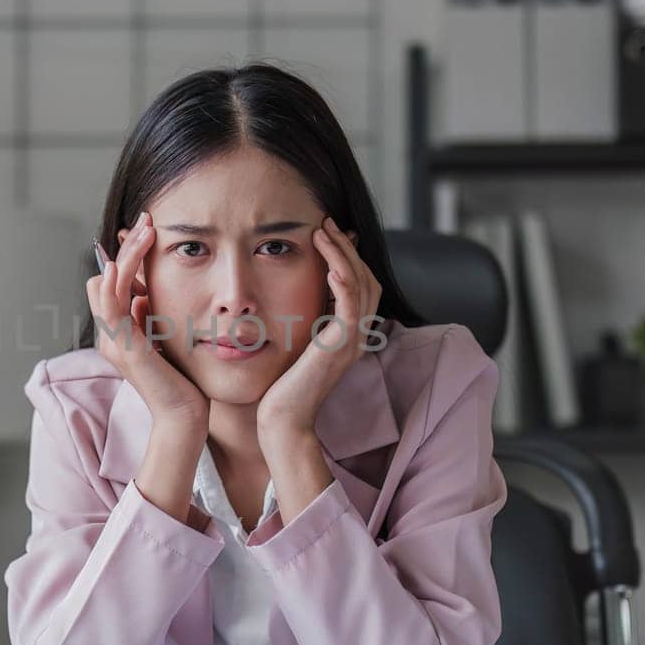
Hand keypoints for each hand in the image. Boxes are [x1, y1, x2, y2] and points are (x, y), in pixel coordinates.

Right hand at [87, 210, 209, 432]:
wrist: (185, 416)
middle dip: (128, 246)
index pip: (114, 280)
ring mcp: (113, 340)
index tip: (151, 228)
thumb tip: (143, 292)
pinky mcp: (123, 348)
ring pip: (106, 284)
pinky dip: (113, 283)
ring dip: (125, 253)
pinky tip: (123, 263)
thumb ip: (153, 315)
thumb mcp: (167, 337)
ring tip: (146, 230)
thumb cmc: (182, 381)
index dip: (128, 253)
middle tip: (149, 220)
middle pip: (106, 276)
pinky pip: (109, 308)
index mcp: (118, 330)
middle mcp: (110, 333)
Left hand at [257, 216, 380, 445]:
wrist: (280, 421)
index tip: (328, 233)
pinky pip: (349, 304)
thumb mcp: (292, 346)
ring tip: (324, 230)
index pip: (360, 286)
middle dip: (348, 248)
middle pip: (367, 279)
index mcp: (348, 336)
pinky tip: (328, 259)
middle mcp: (356, 337)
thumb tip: (287, 295)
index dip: (348, 257)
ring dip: (343, 253)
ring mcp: (352, 342)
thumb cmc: (277, 388)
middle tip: (327, 223)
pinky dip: (342, 277)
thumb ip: (300, 323)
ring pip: (361, 285)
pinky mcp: (340, 347)